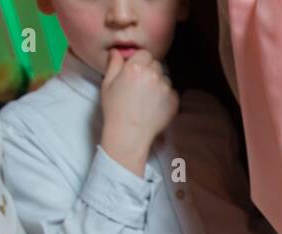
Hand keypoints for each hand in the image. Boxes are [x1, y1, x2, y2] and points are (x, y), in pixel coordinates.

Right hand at [99, 49, 178, 175]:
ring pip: (164, 78)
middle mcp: (153, 74)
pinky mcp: (174, 100)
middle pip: (156, 64)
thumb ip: (114, 64)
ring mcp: (165, 87)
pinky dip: (165, 97)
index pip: (144, 54)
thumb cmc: (115, 110)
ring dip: (158, 83)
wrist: (130, 134)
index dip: (140, 61)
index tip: (135, 71)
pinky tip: (154, 106)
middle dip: (149, 71)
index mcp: (135, 67)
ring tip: (147, 98)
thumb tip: (117, 52)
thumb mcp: (107, 84)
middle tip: (140, 86)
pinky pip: (171, 92)